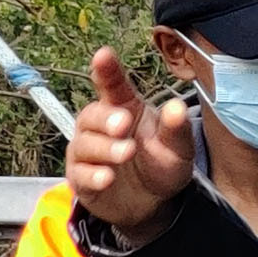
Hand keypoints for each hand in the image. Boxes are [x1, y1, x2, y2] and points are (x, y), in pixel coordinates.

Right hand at [67, 50, 195, 241]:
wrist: (153, 202)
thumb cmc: (161, 164)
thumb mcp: (178, 148)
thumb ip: (176, 129)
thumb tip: (177, 107)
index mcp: (123, 109)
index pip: (111, 85)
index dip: (106, 69)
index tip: (103, 54)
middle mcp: (100, 127)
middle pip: (91, 115)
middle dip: (105, 119)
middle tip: (123, 124)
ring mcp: (87, 153)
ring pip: (84, 144)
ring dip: (104, 148)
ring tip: (126, 153)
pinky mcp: (81, 178)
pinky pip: (79, 174)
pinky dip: (92, 175)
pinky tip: (107, 178)